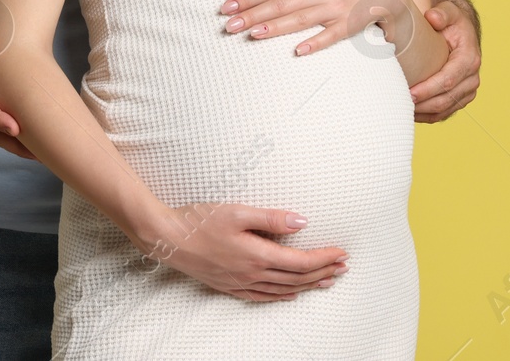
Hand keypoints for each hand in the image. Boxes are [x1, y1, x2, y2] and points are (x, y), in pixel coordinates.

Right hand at [132, 203, 349, 301]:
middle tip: (343, 267)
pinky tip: (290, 295)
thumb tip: (302, 222)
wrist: (166, 237)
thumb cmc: (199, 220)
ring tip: (327, 281)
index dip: (324, 258)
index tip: (341, 252)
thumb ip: (272, 218)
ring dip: (308, 286)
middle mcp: (252, 274)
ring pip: (283, 290)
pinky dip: (281, 297)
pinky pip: (262, 297)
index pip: (300, 261)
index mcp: (257, 255)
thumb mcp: (237, 211)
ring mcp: (240, 283)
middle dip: (322, 273)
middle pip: (296, 279)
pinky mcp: (229, 286)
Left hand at [219, 0, 405, 56]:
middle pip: (281, 4)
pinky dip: (316, 43)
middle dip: (253, 15)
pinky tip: (299, 51)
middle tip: (229, 26)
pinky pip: (331, 36)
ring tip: (253, 35)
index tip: (226, 7)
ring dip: (276, 28)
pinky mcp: (349, 24)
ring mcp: (334, 8)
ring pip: (300, 19)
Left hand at [409, 2, 480, 121]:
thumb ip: (442, 12)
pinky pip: (443, 113)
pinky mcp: (460, 99)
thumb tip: (432, 17)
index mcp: (469, 58)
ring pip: (444, 109)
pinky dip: (426, 116)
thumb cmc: (451, 22)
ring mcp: (467, 91)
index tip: (409, 92)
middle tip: (398, 103)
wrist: (459, 33)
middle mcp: (472, 78)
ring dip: (422, 112)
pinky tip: (408, 112)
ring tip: (400, 109)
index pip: (448, 79)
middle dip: (422, 104)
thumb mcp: (449, 11)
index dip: (428, 89)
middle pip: (445, 99)